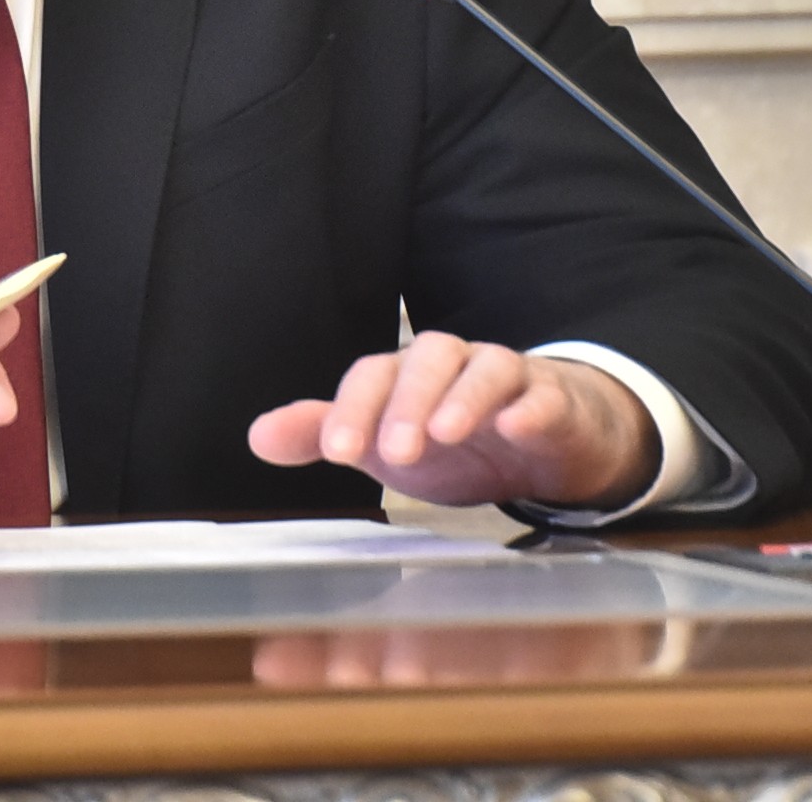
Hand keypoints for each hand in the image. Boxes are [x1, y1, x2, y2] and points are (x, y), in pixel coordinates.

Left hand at [245, 331, 657, 510]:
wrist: (543, 444)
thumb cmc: (454, 439)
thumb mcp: (384, 444)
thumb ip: (325, 435)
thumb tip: (256, 437)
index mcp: (406, 375)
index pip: (373, 374)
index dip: (352, 409)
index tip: (337, 452)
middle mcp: (454, 365)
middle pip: (428, 359)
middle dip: (407, 403)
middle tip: (395, 452)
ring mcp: (508, 378)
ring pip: (487, 366)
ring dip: (465, 397)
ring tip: (447, 434)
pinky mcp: (555, 401)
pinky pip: (546, 394)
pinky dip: (532, 407)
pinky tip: (517, 426)